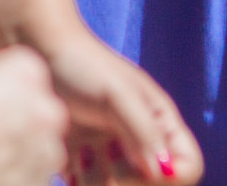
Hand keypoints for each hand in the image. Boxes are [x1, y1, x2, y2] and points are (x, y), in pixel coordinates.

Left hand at [49, 31, 203, 184]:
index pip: (188, 167)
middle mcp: (138, 143)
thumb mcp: (119, 93)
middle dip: (125, 181)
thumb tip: (164, 171)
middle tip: (102, 154)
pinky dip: (76, 181)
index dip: (170, 179)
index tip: (139, 168)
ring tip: (80, 152)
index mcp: (160, 123)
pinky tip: (67, 153)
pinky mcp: (79, 162)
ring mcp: (108, 154)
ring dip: (95, 182)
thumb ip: (145, 131)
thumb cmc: (83, 64)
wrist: (39, 53)